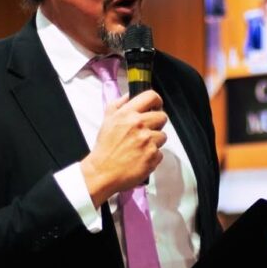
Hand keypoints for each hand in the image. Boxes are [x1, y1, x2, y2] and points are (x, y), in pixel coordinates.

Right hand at [81, 90, 167, 205]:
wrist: (103, 171)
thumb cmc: (105, 148)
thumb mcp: (107, 120)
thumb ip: (118, 105)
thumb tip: (129, 96)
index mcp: (128, 114)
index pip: (151, 97)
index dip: (157, 101)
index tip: (156, 107)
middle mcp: (139, 125)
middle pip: (162, 117)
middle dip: (156, 123)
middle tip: (147, 131)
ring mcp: (148, 141)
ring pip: (163, 136)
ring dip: (155, 141)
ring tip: (140, 147)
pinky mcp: (153, 156)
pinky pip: (161, 152)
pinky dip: (153, 156)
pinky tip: (141, 157)